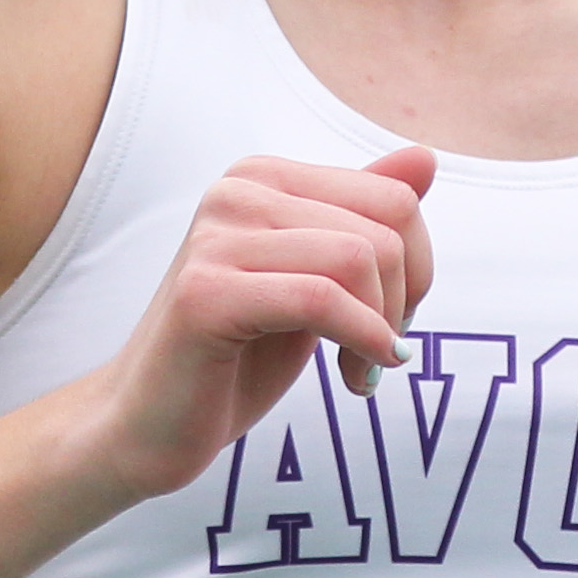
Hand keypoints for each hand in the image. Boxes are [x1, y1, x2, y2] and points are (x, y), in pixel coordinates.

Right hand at [83, 149, 437, 498]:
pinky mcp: (206, 293)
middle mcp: (235, 191)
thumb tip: (425, 156)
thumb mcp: (319, 278)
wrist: (152, 422)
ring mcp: (215, 238)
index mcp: (264, 176)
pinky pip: (321, 300)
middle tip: (377, 351)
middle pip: (385, 229)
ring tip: (359, 371)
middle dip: (404, 302)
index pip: (394, 197)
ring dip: (380, 331)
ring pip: (359, 261)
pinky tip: (357, 379)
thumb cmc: (241, 354)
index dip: (417, 268)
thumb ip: (365, 218)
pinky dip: (360, 342)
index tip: (390, 318)